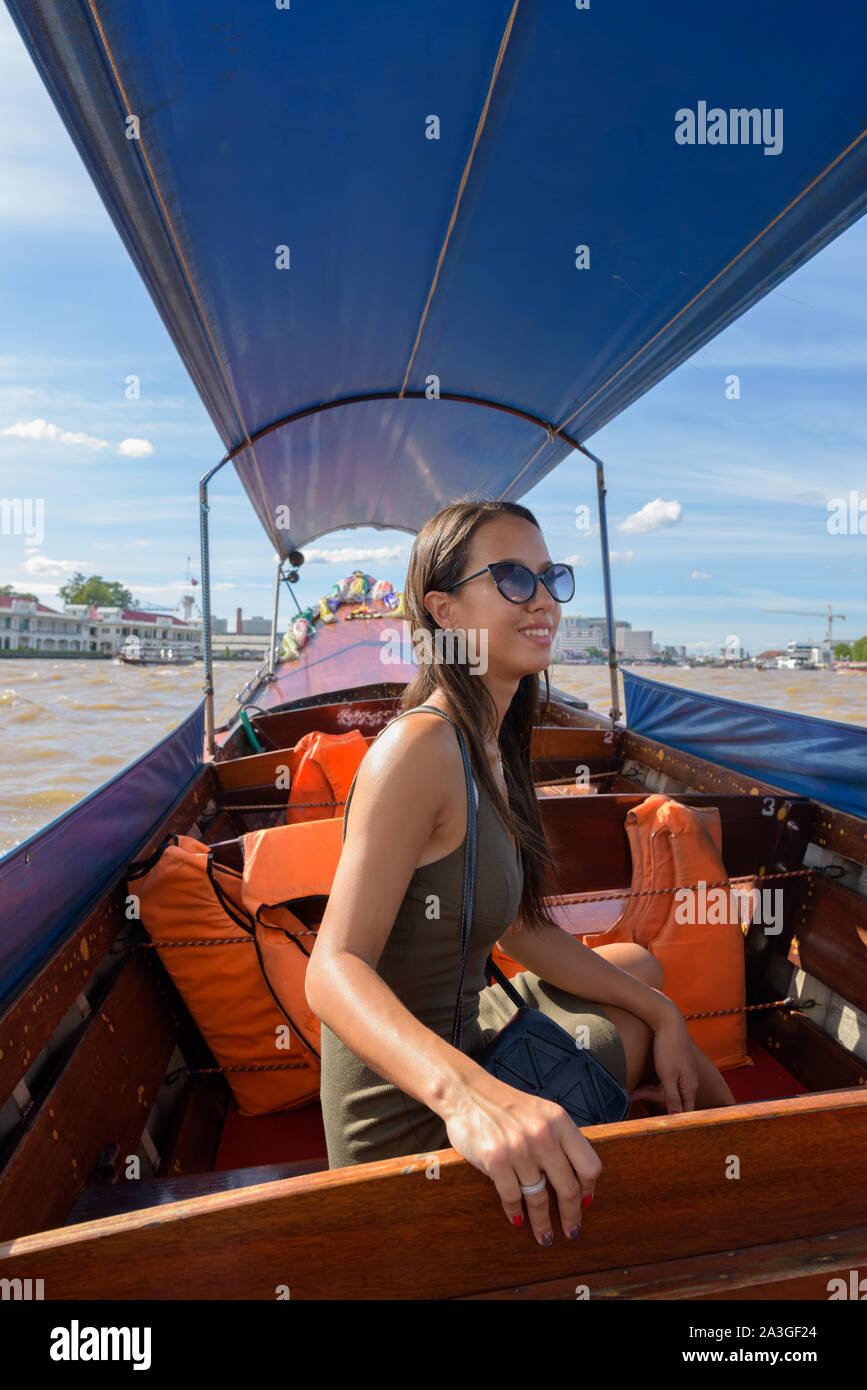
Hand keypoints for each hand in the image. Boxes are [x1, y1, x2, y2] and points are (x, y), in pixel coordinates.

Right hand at [441, 1073, 601, 1245]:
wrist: (467, 1092)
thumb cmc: (506, 1106)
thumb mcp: (542, 1112)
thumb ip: (560, 1138)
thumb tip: (579, 1178)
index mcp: (559, 1121)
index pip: (588, 1165)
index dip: (589, 1189)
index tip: (585, 1203)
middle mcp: (542, 1134)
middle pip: (568, 1188)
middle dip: (571, 1216)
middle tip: (571, 1231)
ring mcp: (518, 1148)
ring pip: (539, 1198)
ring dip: (542, 1223)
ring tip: (544, 1236)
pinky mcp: (495, 1159)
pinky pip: (512, 1197)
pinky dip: (515, 1212)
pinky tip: (517, 1219)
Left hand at [629, 1007, 698, 1113]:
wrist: (668, 1020)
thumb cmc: (669, 1048)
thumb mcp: (668, 1075)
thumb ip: (672, 1097)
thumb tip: (677, 1118)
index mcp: (690, 1087)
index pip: (686, 1112)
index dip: (674, 1121)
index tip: (661, 1129)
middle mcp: (689, 1082)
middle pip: (672, 1101)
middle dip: (651, 1100)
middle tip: (632, 1097)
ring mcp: (683, 1073)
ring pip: (666, 1090)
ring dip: (649, 1091)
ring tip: (632, 1092)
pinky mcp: (675, 1065)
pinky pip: (665, 1081)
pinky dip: (653, 1083)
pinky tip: (642, 1083)